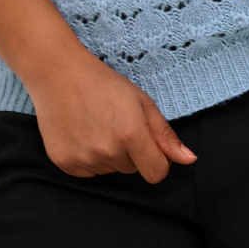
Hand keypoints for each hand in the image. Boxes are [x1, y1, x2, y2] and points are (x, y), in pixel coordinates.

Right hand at [25, 45, 197, 183]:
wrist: (60, 74)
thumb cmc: (105, 84)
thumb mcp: (142, 102)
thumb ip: (165, 135)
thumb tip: (189, 160)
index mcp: (131, 135)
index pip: (157, 173)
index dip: (157, 160)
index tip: (148, 145)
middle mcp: (108, 151)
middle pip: (132, 170)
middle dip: (130, 152)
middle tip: (115, 124)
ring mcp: (84, 159)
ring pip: (110, 170)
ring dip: (109, 155)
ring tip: (96, 126)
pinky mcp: (65, 164)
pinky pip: (89, 173)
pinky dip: (89, 158)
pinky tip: (82, 134)